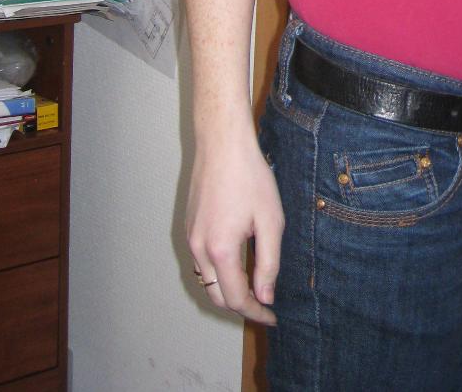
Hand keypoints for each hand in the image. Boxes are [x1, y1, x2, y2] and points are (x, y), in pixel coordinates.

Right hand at [186, 131, 283, 325]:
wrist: (222, 144)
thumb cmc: (250, 177)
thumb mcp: (271, 220)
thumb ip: (268, 263)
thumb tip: (265, 296)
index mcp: (220, 250)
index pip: (236, 299)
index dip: (255, 312)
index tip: (272, 317)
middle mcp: (199, 249)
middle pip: (216, 296)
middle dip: (240, 307)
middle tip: (265, 306)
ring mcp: (190, 238)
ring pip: (206, 281)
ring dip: (226, 291)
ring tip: (253, 289)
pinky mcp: (189, 227)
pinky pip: (201, 263)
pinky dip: (217, 274)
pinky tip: (236, 265)